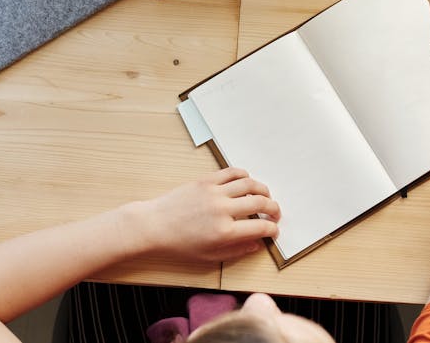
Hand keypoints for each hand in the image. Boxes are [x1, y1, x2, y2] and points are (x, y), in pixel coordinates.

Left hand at [131, 168, 279, 261]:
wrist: (154, 226)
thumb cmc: (179, 244)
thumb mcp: (209, 256)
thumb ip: (236, 251)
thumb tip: (256, 244)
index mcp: (225, 232)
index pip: (261, 227)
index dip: (273, 229)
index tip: (274, 230)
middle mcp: (223, 210)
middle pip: (260, 203)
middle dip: (274, 208)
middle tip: (275, 213)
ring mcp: (214, 192)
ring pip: (250, 184)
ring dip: (263, 189)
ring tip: (265, 196)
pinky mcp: (206, 180)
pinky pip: (232, 172)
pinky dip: (244, 175)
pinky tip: (247, 182)